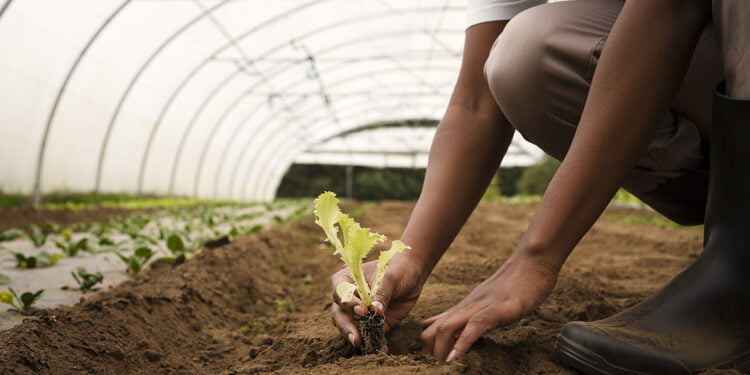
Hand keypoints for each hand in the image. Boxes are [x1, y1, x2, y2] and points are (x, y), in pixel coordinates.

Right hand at [331, 253, 426, 349]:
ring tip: (364, 345)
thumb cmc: (397, 268)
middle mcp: (350, 298)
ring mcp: (360, 312)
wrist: (412, 274)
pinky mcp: (373, 323)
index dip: (347, 302)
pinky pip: (370, 335)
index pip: (339, 291)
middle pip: (340, 314)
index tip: (361, 309)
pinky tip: (380, 350)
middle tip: (356, 337)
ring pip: (351, 327)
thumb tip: (375, 311)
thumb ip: (382, 292)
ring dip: (357, 337)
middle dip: (346, 327)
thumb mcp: (390, 277)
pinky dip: (375, 344)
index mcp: (348, 279)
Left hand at [419, 254, 557, 360]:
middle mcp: (467, 307)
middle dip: (430, 352)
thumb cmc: (513, 284)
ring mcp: (480, 307)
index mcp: (464, 308)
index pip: (433, 327)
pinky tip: (456, 357)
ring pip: (448, 327)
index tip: (427, 362)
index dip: (427, 347)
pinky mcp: (497, 309)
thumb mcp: (484, 301)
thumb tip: (439, 323)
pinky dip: (463, 343)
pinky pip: (475, 326)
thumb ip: (464, 313)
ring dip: (441, 350)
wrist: (532, 263)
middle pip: (435, 330)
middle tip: (431, 368)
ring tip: (439, 366)